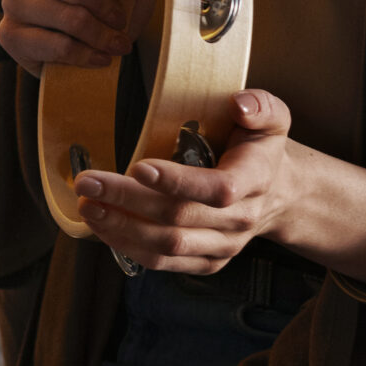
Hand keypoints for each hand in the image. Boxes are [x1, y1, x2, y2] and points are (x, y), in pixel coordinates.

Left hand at [74, 90, 298, 273]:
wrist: (278, 193)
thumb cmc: (261, 149)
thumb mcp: (273, 117)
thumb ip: (261, 106)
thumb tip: (239, 104)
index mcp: (254, 181)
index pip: (216, 189)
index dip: (176, 181)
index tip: (137, 166)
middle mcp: (239, 220)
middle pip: (179, 218)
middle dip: (127, 201)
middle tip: (88, 182)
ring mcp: (223, 245)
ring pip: (168, 245)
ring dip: (121, 228)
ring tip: (87, 206)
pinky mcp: (207, 261)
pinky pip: (165, 262)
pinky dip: (128, 247)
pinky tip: (101, 227)